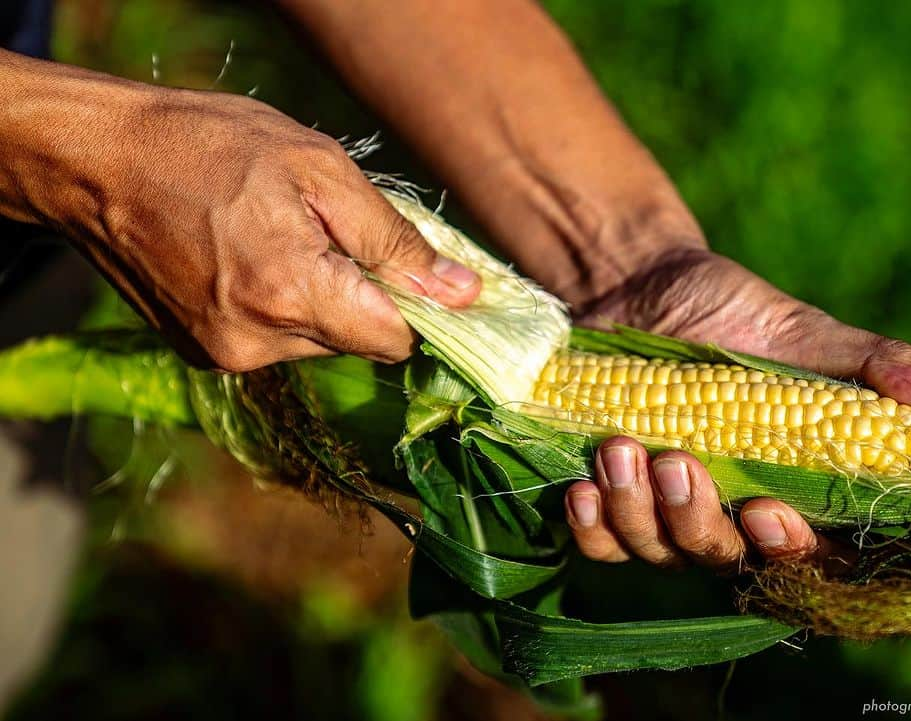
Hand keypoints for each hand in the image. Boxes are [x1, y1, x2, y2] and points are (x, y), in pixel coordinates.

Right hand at [3, 68, 478, 369]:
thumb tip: (462, 294)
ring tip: (279, 237)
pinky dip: (280, 307)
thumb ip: (394, 242)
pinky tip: (251, 259)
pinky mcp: (204, 356)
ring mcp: (225, 356)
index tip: (408, 271)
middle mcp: (259, 343)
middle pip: (357, 341)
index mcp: (292, 294)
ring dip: (319, 299)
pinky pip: (276, 342)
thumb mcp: (319, 170)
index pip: (395, 341)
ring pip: (318, 342)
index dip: (413, 307)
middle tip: (326, 231)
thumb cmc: (211, 147)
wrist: (97, 162)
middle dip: (361, 293)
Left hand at [563, 247, 910, 570]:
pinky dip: (591, 526)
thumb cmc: (729, 307)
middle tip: (678, 461)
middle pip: (723, 559)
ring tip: (616, 449)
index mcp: (788, 482)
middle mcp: (729, 510)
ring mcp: (665, 510)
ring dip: (637, 513)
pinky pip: (601, 543)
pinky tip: (580, 488)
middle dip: (697, 523)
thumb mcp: (802, 331)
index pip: (807, 548)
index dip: (791, 550)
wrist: (635, 282)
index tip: (765, 511)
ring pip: (658, 554)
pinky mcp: (610, 499)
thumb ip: (873, 369)